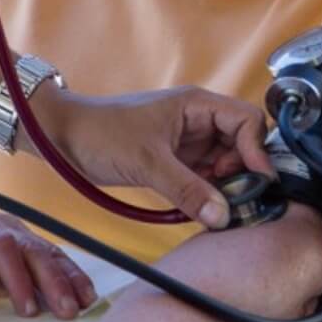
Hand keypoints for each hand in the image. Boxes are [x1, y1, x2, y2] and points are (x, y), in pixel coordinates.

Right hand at [0, 210, 96, 318]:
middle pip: (27, 246)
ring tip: (29, 310)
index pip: (46, 250)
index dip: (69, 274)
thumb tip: (70, 307)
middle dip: (51, 278)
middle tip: (67, 310)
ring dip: (17, 278)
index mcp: (7, 232)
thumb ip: (25, 287)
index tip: (88, 301)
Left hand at [43, 86, 272, 228]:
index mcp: (197, 105)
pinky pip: (206, 179)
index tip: (256, 181)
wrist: (63, 138)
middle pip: (243, 146)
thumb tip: (223, 216)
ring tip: (218, 208)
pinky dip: (209, 195)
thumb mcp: (147, 162)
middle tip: (234, 199)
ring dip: (227, 187)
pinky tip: (203, 210)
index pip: (248, 121)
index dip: (257, 150)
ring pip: (226, 166)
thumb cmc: (101, 134)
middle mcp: (199, 122)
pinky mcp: (177, 163)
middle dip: (244, 173)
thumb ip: (187, 189)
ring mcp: (189, 143)